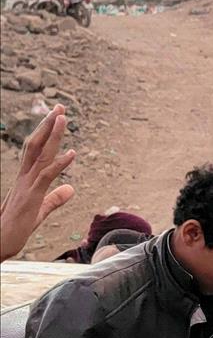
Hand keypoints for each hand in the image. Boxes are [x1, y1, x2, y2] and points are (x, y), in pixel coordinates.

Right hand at [1, 104, 75, 261]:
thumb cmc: (14, 230)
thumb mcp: (39, 212)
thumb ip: (54, 200)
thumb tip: (71, 189)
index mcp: (26, 180)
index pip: (37, 150)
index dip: (47, 133)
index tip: (57, 117)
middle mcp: (25, 178)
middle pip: (36, 145)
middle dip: (48, 125)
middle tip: (60, 107)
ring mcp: (27, 186)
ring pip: (41, 155)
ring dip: (53, 136)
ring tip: (63, 117)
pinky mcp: (31, 198)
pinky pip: (46, 176)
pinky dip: (60, 164)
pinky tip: (72, 154)